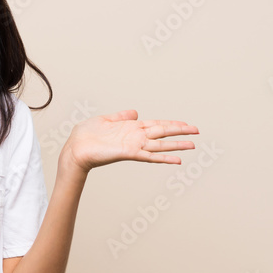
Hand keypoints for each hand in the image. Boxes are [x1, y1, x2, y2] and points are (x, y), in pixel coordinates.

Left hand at [60, 109, 197, 173]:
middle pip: (163, 132)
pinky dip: (164, 158)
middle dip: (180, 131)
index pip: (156, 124)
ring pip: (160, 144)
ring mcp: (134, 145)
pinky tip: (177, 160)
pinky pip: (150, 156)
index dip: (172, 123)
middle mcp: (135, 136)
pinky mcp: (129, 153)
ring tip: (193, 145)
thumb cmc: (86, 136)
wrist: (75, 148)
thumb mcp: (105, 119)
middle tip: (197, 132)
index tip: (186, 123)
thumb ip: (121, 116)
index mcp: (131, 127)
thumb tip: (135, 112)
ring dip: (177, 145)